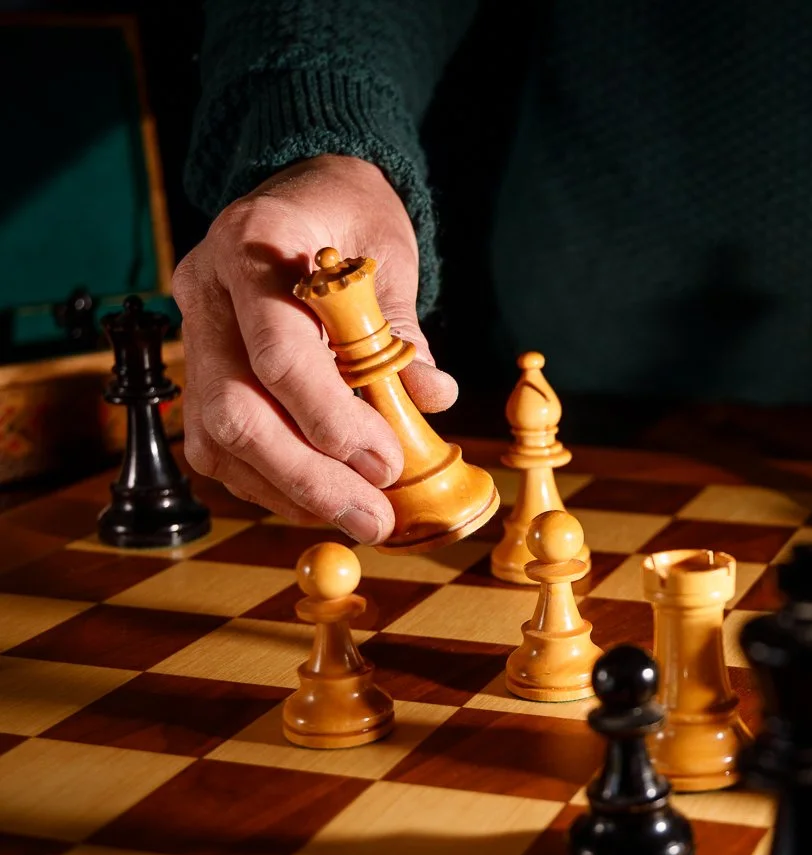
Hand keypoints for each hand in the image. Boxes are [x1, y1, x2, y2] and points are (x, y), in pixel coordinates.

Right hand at [172, 155, 456, 544]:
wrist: (302, 193)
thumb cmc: (350, 220)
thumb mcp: (388, 253)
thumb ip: (401, 329)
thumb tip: (431, 397)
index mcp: (255, 244)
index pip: (279, 352)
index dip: (332, 419)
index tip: (386, 462)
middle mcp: (206, 289)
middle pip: (235, 411)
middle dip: (309, 478)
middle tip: (375, 517)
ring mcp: (195, 332)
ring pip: (218, 440)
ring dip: (290, 492)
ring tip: (359, 516)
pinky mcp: (200, 370)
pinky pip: (219, 447)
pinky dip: (272, 483)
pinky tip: (322, 497)